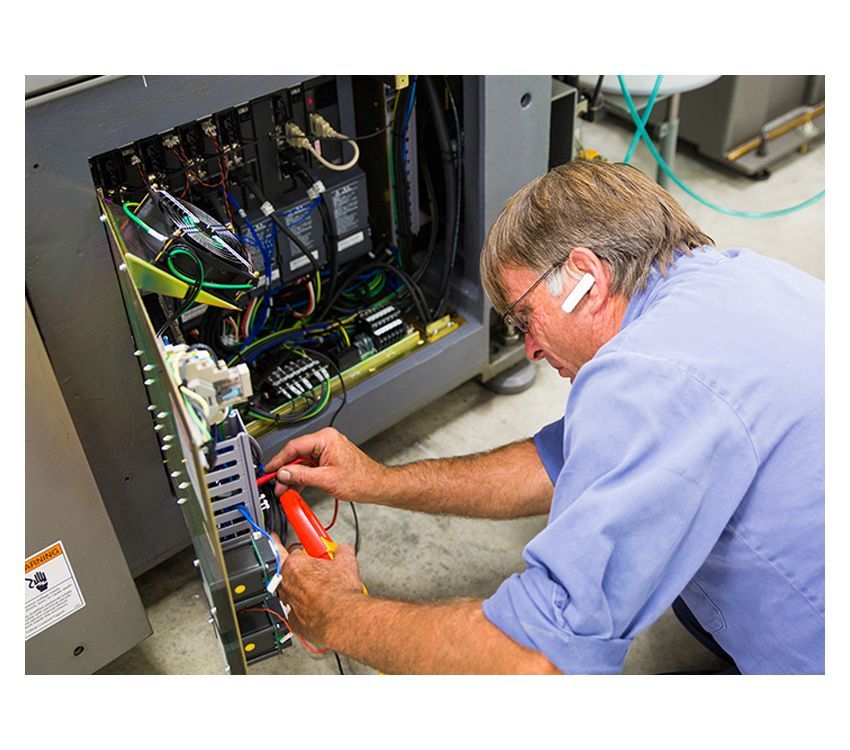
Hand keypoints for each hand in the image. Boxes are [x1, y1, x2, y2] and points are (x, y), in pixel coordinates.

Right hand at [265, 427, 387, 502]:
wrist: (376, 486)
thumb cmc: (360, 480)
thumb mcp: (326, 480)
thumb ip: (301, 476)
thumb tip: (283, 473)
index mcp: (325, 439)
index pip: (294, 447)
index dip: (278, 460)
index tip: (268, 471)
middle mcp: (326, 440)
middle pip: (296, 454)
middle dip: (285, 471)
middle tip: (276, 484)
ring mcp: (328, 449)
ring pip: (302, 461)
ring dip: (293, 475)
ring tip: (284, 489)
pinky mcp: (329, 458)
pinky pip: (310, 465)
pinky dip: (302, 476)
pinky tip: (295, 486)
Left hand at [270, 532, 364, 645]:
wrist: (343, 619)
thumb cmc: (340, 593)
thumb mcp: (346, 561)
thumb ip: (340, 550)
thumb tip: (342, 549)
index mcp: (294, 565)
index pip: (284, 549)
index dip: (284, 544)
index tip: (278, 539)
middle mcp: (286, 584)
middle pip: (291, 571)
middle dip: (304, 570)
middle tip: (318, 570)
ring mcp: (287, 603)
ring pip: (293, 591)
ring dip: (304, 589)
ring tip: (323, 590)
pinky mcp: (292, 621)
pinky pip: (296, 610)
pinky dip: (305, 607)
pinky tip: (319, 605)